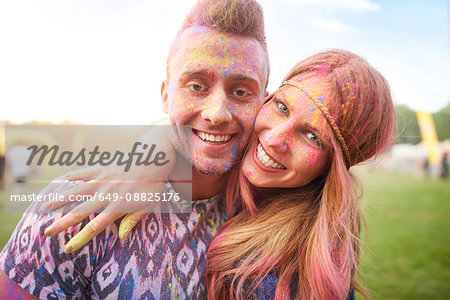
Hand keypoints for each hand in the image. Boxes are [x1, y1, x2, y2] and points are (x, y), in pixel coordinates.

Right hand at [44, 166, 167, 252]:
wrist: (154, 158)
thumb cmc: (152, 185)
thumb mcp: (148, 206)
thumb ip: (132, 221)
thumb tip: (121, 238)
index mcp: (118, 206)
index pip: (96, 226)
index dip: (81, 238)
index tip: (68, 248)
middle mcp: (107, 194)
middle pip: (80, 211)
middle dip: (62, 223)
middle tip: (46, 232)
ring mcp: (102, 179)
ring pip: (75, 191)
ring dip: (58, 200)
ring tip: (44, 207)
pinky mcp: (101, 167)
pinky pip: (81, 173)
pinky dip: (69, 178)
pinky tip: (57, 183)